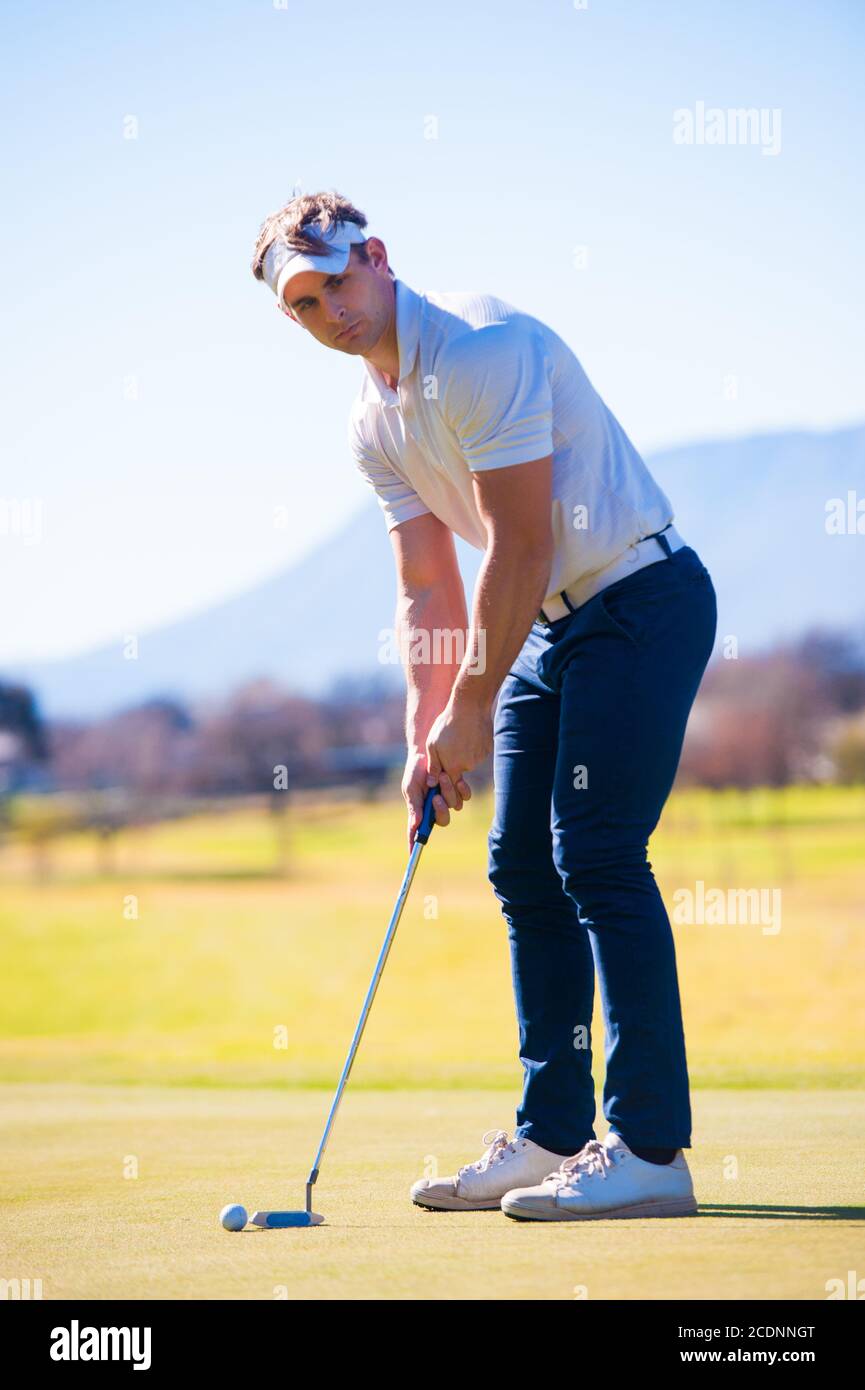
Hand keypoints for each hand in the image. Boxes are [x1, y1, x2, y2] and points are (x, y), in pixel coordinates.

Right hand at [403, 750, 467, 849]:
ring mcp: (448, 798)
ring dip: (448, 791)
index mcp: (420, 810)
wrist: (426, 752)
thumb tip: (415, 825)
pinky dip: (461, 788)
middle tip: (436, 798)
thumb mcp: (410, 788)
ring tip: (441, 776)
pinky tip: (457, 779)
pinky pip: (465, 796)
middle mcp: (435, 807)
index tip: (412, 853)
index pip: (417, 831)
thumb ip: (414, 806)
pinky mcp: (458, 788)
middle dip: (440, 811)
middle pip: (442, 821)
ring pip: (455, 806)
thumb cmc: (414, 771)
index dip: (414, 844)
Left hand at [425, 698, 490, 826]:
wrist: (469, 706)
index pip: (448, 786)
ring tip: (457, 737)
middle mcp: (468, 765)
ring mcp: (479, 757)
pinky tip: (467, 734)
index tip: (440, 785)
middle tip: (448, 754)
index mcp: (453, 767)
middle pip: (459, 774)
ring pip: (468, 762)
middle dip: (453, 770)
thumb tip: (431, 784)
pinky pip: (477, 753)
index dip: (444, 786)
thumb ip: (433, 766)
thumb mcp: (433, 744)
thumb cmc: (447, 724)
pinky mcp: (487, 749)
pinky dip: (472, 747)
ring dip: (462, 755)